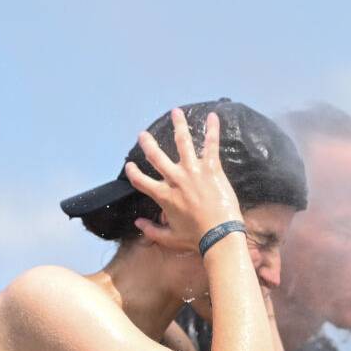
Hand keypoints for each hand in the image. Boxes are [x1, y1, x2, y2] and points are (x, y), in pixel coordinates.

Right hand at [124, 108, 243, 251]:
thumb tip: (137, 223)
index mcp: (164, 196)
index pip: (141, 181)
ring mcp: (193, 172)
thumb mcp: (170, 238)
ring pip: (182, 142)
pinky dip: (212, 130)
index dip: (133, 173)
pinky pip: (211, 145)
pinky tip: (213, 116)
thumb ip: (152, 230)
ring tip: (176, 112)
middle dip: (148, 144)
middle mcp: (175, 180)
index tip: (130, 166)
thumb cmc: (196, 238)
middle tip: (143, 134)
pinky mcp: (212, 169)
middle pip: (156, 157)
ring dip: (178, 125)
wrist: (220, 235)